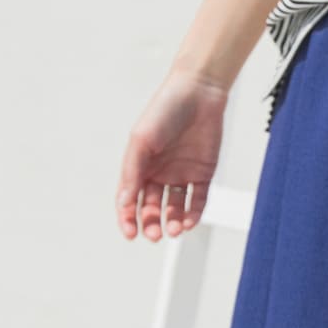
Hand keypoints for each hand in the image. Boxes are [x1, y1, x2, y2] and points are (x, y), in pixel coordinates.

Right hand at [116, 70, 229, 241]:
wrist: (199, 93)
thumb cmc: (164, 111)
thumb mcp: (142, 141)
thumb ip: (132, 172)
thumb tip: (125, 203)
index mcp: (139, 165)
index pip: (130, 200)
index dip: (128, 218)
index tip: (131, 233)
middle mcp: (159, 172)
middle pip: (152, 208)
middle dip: (152, 223)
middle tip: (155, 234)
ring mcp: (181, 174)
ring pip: (175, 208)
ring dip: (173, 222)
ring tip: (174, 229)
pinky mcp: (203, 174)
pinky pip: (197, 200)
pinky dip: (193, 214)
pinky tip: (189, 221)